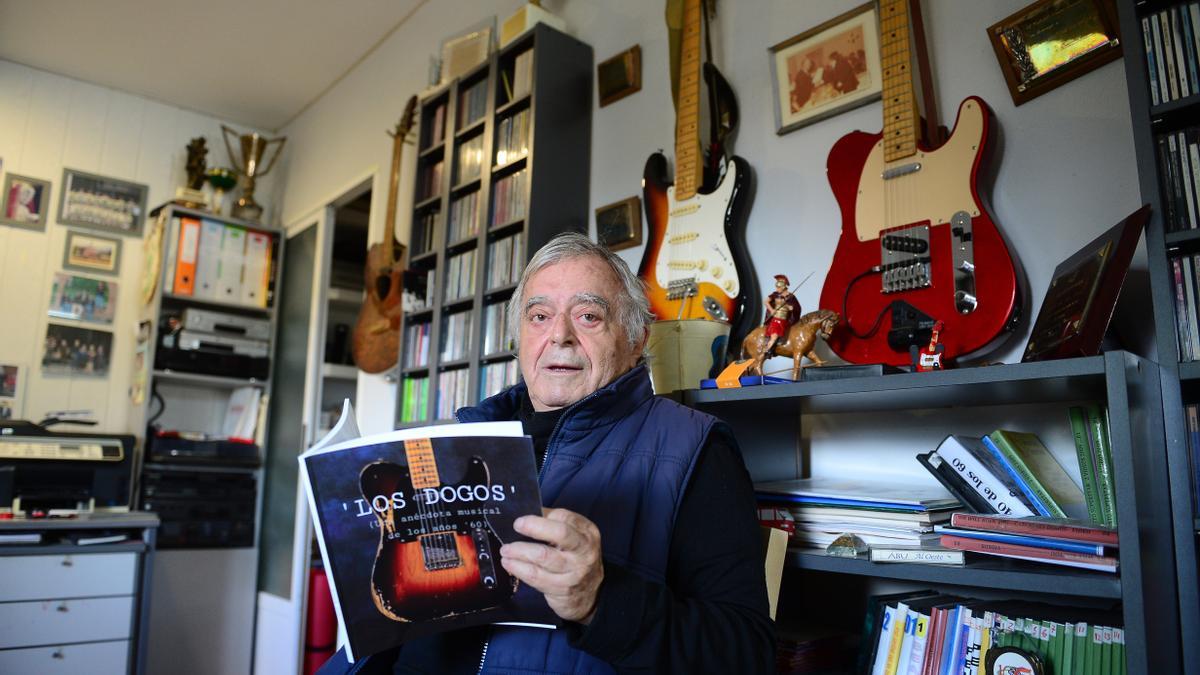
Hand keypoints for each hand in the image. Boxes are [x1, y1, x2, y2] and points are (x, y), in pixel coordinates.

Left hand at [500, 507, 603, 623]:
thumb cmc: (576, 559)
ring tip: (505, 549)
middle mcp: (584, 551)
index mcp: (587, 533)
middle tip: (516, 526)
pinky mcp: (561, 589)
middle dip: (535, 527)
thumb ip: (555, 524)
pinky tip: (509, 564)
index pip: (565, 518)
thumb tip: (528, 514)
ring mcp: (574, 572)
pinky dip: (519, 568)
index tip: (521, 519)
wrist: (590, 595)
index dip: (541, 517)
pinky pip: (536, 577)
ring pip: (543, 557)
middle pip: (560, 534)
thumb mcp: (575, 538)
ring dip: (520, 551)